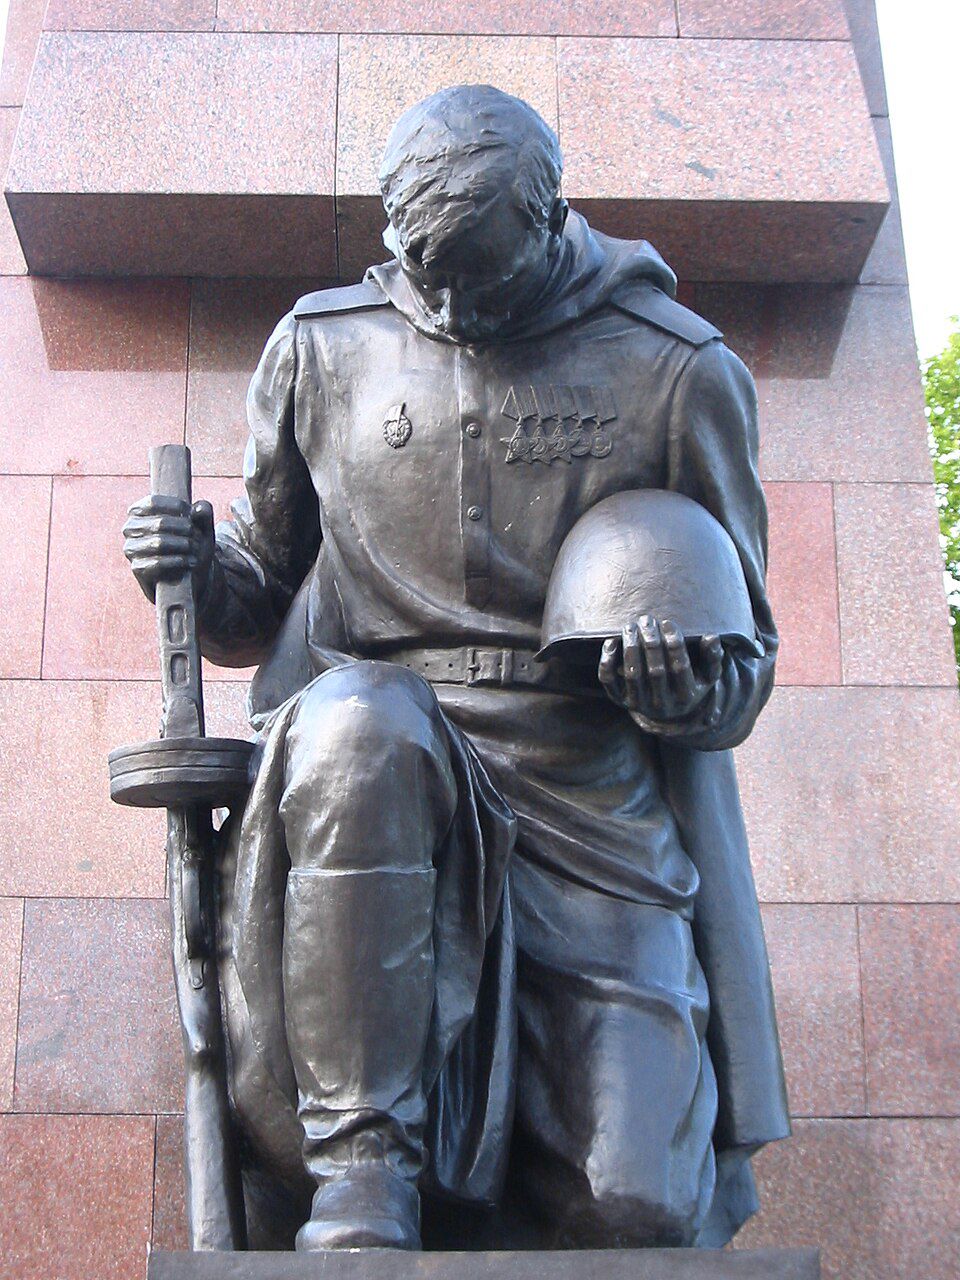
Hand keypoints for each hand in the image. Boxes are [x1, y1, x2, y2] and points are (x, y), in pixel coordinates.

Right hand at [123, 494, 214, 603]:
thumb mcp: (201, 527)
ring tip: (195, 548)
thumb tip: (199, 509)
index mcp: (138, 510)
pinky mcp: (137, 567)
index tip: (193, 515)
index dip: (177, 507)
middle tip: (198, 536)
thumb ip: (203, 514)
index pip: (153, 502)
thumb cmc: (190, 543)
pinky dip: (178, 561)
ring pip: (159, 543)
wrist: (189, 575)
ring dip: (183, 545)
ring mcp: (131, 548)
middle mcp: (130, 528)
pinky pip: (157, 563)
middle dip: (185, 529)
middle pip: (160, 523)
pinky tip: (190, 561)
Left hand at [598, 615, 723, 722]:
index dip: (674, 644)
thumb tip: (712, 637)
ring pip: (632, 675)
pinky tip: (611, 641)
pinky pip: (609, 682)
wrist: (668, 711)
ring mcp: (639, 704)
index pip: (680, 668)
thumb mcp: (707, 675)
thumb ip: (712, 657)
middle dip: (651, 642)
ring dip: (630, 647)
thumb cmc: (690, 683)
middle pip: (656, 671)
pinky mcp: (620, 700)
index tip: (669, 623)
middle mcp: (662, 704)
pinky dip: (607, 661)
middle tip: (648, 620)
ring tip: (631, 626)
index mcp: (686, 697)